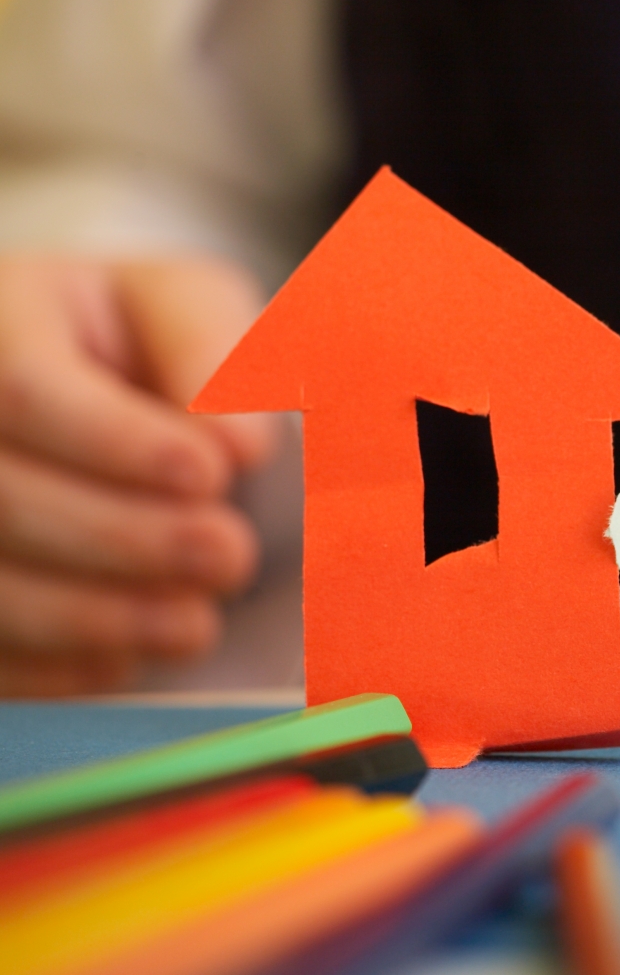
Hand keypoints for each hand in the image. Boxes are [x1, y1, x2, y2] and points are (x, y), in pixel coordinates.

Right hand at [0, 256, 273, 692]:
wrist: (76, 385)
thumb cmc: (136, 339)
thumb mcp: (181, 309)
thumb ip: (211, 350)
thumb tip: (241, 441)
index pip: (23, 390)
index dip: (118, 443)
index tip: (215, 476)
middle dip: (124, 539)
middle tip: (231, 559)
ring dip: (92, 616)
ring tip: (196, 626)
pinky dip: (46, 666)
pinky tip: (123, 662)